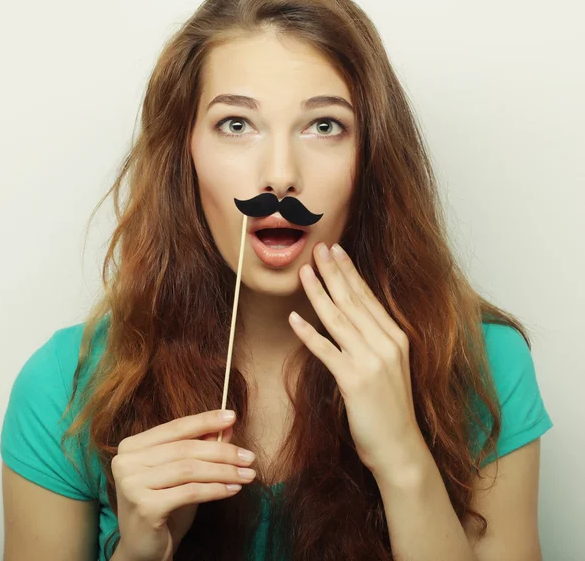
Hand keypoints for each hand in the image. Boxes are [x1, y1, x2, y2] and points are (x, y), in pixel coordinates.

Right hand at [111, 409, 255, 560]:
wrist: (144, 549)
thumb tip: (228, 425)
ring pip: (189, 469)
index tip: (232, 416)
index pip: (175, 427)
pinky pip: (189, 492)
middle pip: (185, 449)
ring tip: (247, 475)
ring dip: (224, 471)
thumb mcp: (184, 472)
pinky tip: (233, 489)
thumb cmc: (164, 505)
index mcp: (132, 446)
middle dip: (223, 451)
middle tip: (249, 456)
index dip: (206, 420)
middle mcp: (126, 461)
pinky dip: (215, 489)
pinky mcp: (144, 506)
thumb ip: (201, 445)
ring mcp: (132, 484)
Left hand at [289, 242, 425, 484]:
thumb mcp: (390, 365)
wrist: (400, 446)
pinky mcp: (354, 381)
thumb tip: (350, 315)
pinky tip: (294, 318)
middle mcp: (386, 344)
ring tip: (304, 272)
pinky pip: (327, 351)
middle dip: (333, 271)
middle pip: (353, 300)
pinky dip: (309, 333)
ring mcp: (371, 361)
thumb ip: (373, 338)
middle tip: (318, 248)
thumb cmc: (390, 406)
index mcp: (396, 337)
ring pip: (339, 319)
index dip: (349, 271)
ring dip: (319, 293)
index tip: (336, 250)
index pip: (367, 297)